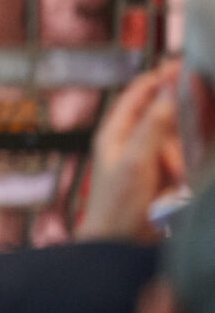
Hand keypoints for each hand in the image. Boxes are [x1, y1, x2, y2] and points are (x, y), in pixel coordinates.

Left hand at [78, 63, 184, 243]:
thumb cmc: (117, 206)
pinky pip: (184, 161)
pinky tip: (180, 180)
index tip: (183, 64)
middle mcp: (132, 142)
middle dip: (181, 111)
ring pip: (179, 139)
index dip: (160, 77)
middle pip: (164, 113)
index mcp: (116, 132)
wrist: (119, 248)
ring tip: (174, 175)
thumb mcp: (136, 161)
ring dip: (184, 150)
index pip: (139, 94)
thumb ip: (154, 126)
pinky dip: (187, 166)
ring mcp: (151, 161)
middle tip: (198, 106)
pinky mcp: (166, 180)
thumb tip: (170, 91)